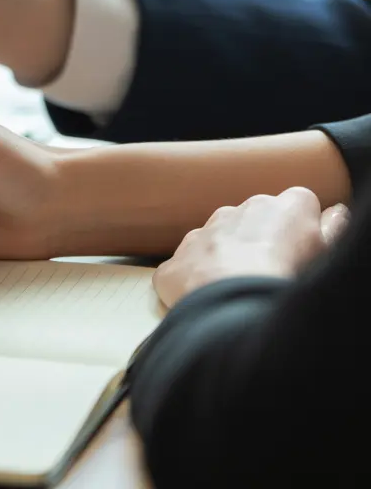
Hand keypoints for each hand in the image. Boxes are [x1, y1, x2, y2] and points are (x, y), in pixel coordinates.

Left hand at [152, 187, 349, 307]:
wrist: (232, 305)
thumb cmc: (285, 277)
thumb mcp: (325, 251)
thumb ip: (331, 227)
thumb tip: (333, 213)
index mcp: (280, 206)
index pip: (298, 205)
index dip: (301, 230)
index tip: (302, 252)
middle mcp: (237, 210)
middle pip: (253, 221)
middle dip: (261, 242)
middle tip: (270, 273)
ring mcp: (202, 234)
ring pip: (217, 241)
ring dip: (226, 260)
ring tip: (240, 290)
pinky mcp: (177, 260)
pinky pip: (188, 267)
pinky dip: (197, 281)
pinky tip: (209, 300)